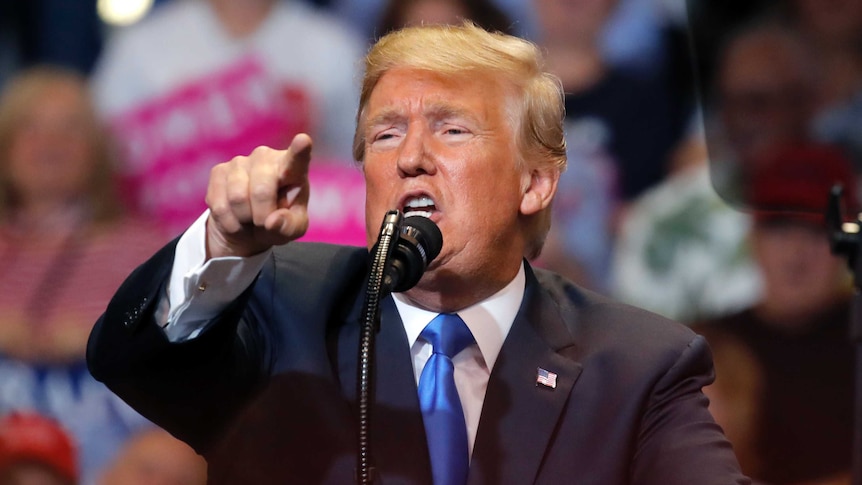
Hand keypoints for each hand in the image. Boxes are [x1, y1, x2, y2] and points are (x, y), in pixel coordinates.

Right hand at [205, 134, 311, 258]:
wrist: (248, 227)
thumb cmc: (279, 222)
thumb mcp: (292, 229)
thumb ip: (290, 226)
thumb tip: (272, 221)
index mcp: (294, 168)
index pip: (297, 158)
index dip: (299, 150)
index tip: (303, 141)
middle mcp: (266, 157)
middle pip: (261, 190)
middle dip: (262, 215)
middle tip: (264, 222)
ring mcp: (240, 161)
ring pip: (238, 198)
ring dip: (245, 219)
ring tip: (250, 218)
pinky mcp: (218, 171)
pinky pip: (220, 205)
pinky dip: (229, 222)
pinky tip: (236, 219)